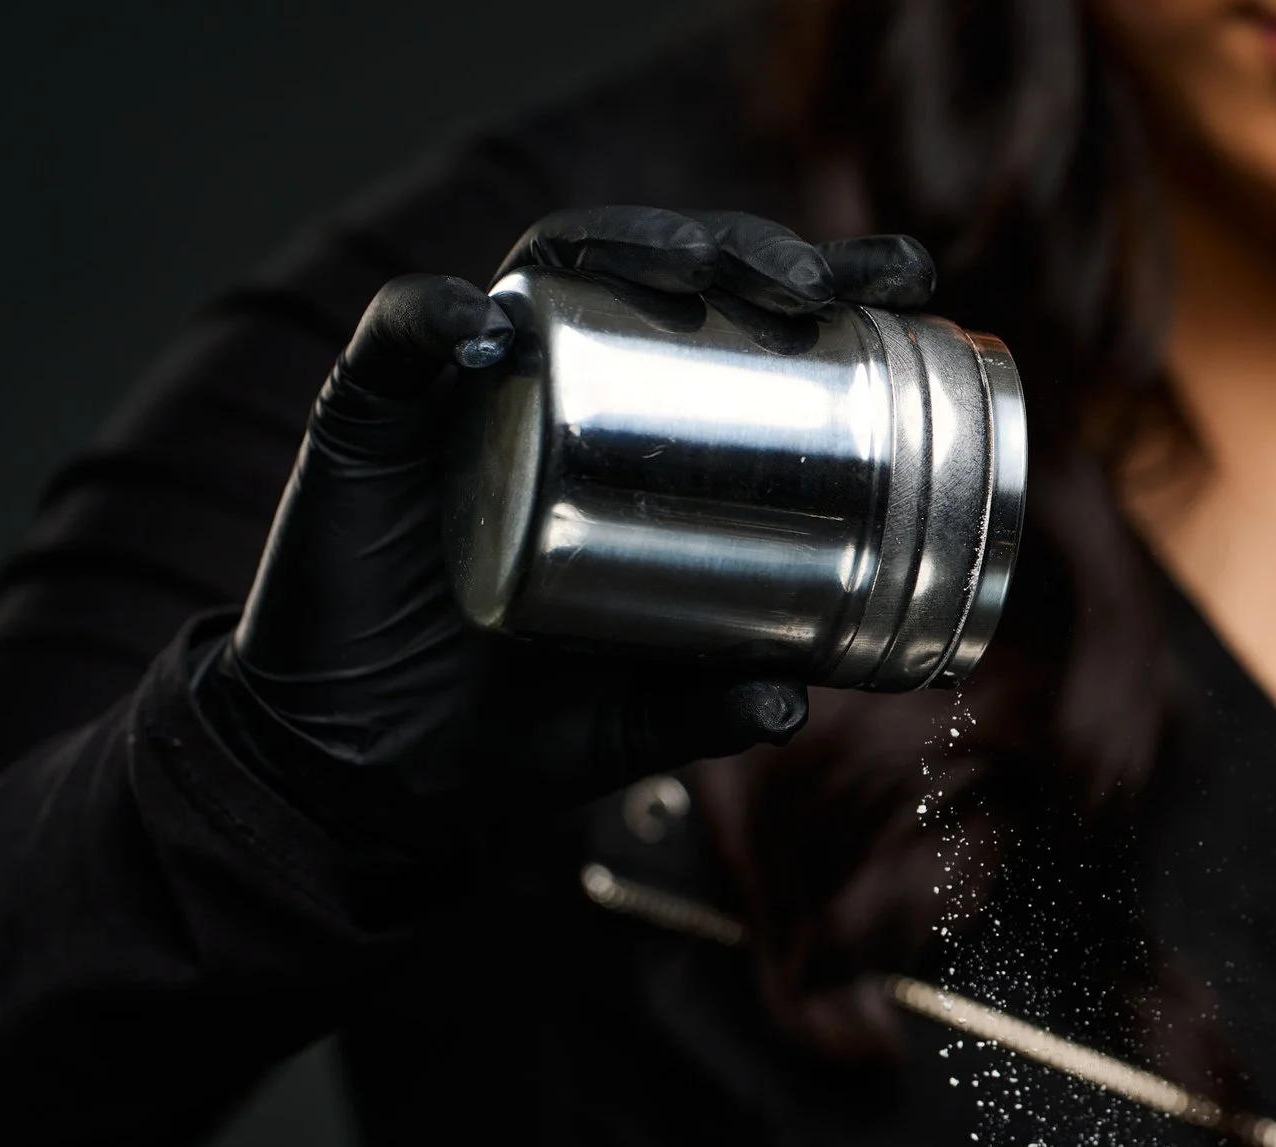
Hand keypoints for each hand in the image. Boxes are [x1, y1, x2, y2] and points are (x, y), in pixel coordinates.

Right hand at [195, 208, 936, 855]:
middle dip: (745, 251)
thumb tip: (792, 707)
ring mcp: (468, 389)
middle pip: (659, 271)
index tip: (909, 282)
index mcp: (641, 437)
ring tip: (692, 273)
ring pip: (548, 265)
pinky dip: (434, 317)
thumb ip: (705, 711)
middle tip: (812, 282)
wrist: (366, 772)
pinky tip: (488, 331)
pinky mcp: (368, 412)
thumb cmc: (513, 728)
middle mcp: (563, 386)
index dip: (821, 284)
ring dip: (624, 244)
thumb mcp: (632, 724)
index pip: (740, 327)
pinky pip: (397, 334)